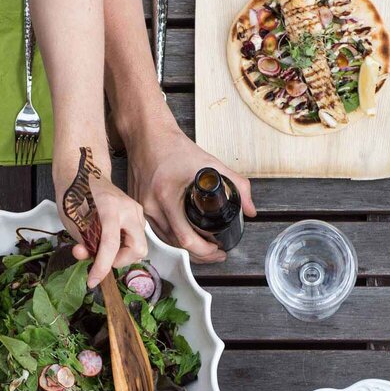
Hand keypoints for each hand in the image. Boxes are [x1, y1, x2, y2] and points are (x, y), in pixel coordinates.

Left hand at [53, 148, 149, 287]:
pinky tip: (110, 241)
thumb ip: (82, 242)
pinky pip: (136, 237)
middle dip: (119, 261)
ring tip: (103, 249)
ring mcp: (136, 211)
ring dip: (122, 254)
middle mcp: (129, 210)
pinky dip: (124, 245)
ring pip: (139, 245)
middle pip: (137, 249)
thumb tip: (86, 258)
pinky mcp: (138, 214)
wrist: (84, 174)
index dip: (101, 267)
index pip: (111, 246)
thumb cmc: (76, 196)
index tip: (93, 281)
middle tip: (102, 260)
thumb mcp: (74, 222)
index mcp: (111, 209)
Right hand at [125, 122, 254, 264]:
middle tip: (216, 253)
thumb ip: (236, 185)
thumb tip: (250, 209)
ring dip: (187, 249)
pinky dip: (174, 239)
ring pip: (167, 241)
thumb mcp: (210, 163)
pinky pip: (158, 232)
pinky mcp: (139, 209)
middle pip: (176, 244)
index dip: (204, 250)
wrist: (146, 135)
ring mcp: (143, 209)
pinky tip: (186, 239)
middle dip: (200, 254)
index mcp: (168, 195)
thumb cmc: (174, 147)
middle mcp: (152, 205)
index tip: (218, 250)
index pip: (186, 237)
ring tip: (205, 249)